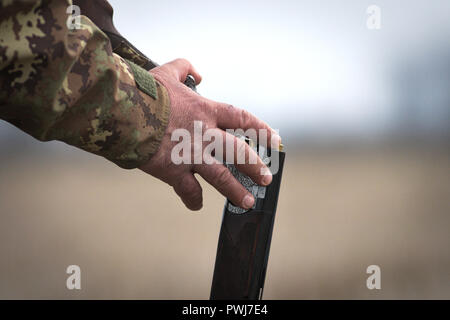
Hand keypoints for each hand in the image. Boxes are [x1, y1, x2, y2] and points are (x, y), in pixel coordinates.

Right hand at [139, 59, 280, 210]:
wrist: (123, 111)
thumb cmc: (145, 91)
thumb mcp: (168, 71)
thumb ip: (185, 67)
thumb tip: (197, 72)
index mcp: (206, 111)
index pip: (243, 120)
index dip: (262, 130)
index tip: (275, 139)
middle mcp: (205, 135)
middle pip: (239, 153)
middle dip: (255, 166)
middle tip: (266, 178)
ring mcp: (191, 155)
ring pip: (221, 177)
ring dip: (235, 191)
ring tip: (248, 202)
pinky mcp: (173, 171)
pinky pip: (188, 189)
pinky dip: (193, 199)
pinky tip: (197, 205)